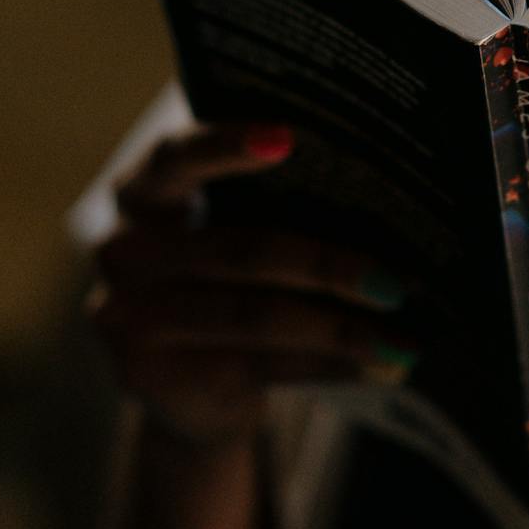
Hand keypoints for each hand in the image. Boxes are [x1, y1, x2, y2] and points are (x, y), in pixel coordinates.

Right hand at [86, 122, 417, 446]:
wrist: (187, 391)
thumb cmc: (231, 284)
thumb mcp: (234, 234)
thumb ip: (275, 207)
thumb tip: (387, 198)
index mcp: (142, 196)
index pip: (176, 158)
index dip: (225, 144)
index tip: (286, 138)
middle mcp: (124, 253)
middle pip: (240, 250)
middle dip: (329, 267)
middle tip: (395, 284)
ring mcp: (131, 319)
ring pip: (257, 317)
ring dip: (341, 331)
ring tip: (404, 341)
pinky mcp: (152, 377)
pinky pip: (258, 365)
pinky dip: (328, 367)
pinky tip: (380, 367)